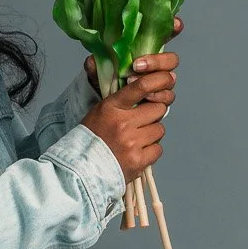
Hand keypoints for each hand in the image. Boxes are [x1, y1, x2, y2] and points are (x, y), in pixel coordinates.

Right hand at [80, 50, 179, 179]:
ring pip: (159, 129)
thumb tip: (147, 91)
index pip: (140, 87)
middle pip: (157, 109)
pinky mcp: (138, 161)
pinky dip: (151, 150)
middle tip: (143, 121)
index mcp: (111, 108)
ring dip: (152, 133)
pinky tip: (138, 152)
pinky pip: (158, 149)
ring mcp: (131, 143)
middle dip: (153, 114)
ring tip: (137, 139)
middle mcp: (123, 124)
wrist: (81, 169)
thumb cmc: (91, 139)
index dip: (158, 81)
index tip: (166, 79)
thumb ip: (121, 101)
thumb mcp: (100, 112)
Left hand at [83, 18, 183, 91]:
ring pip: (170, 78)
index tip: (176, 24)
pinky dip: (156, 96)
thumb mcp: (97, 70)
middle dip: (157, 61)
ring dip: (153, 80)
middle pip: (171, 59)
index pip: (165, 35)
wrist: (108, 104)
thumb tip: (93, 61)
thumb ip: (95, 64)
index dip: (174, 27)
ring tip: (132, 82)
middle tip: (137, 65)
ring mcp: (160, 81)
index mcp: (145, 50)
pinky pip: (167, 95)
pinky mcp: (161, 96)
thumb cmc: (106, 80)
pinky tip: (145, 98)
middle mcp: (157, 64)